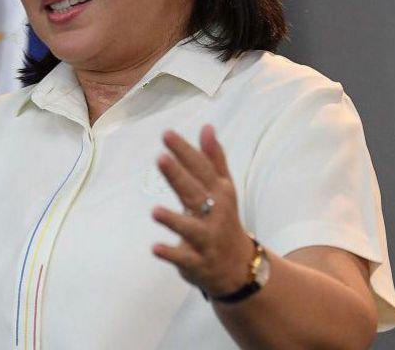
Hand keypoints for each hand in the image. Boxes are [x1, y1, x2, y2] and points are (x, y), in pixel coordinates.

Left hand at [151, 125, 254, 297]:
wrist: (240, 267)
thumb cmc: (224, 219)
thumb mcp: (224, 189)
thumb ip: (213, 159)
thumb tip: (207, 127)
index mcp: (219, 193)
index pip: (201, 169)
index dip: (185, 152)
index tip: (166, 134)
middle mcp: (214, 214)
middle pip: (195, 193)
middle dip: (179, 177)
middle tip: (161, 158)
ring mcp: (206, 239)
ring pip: (190, 229)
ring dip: (174, 220)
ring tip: (155, 211)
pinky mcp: (197, 262)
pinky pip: (183, 258)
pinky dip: (171, 253)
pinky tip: (155, 247)